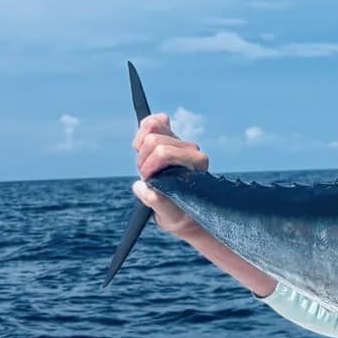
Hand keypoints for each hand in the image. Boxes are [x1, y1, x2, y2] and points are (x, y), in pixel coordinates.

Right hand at [131, 111, 208, 239]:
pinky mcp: (169, 136)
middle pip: (153, 140)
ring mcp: (180, 141)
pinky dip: (143, 129)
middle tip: (146, 177)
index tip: (148, 181)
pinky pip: (153, 121)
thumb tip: (142, 187)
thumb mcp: (170, 216)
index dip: (149, 166)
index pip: (164, 152)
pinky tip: (142, 146)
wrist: (182, 209)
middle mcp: (191, 148)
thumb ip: (157, 202)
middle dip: (143, 159)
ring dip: (141, 148)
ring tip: (146, 166)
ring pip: (152, 126)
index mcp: (196, 162)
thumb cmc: (179, 212)